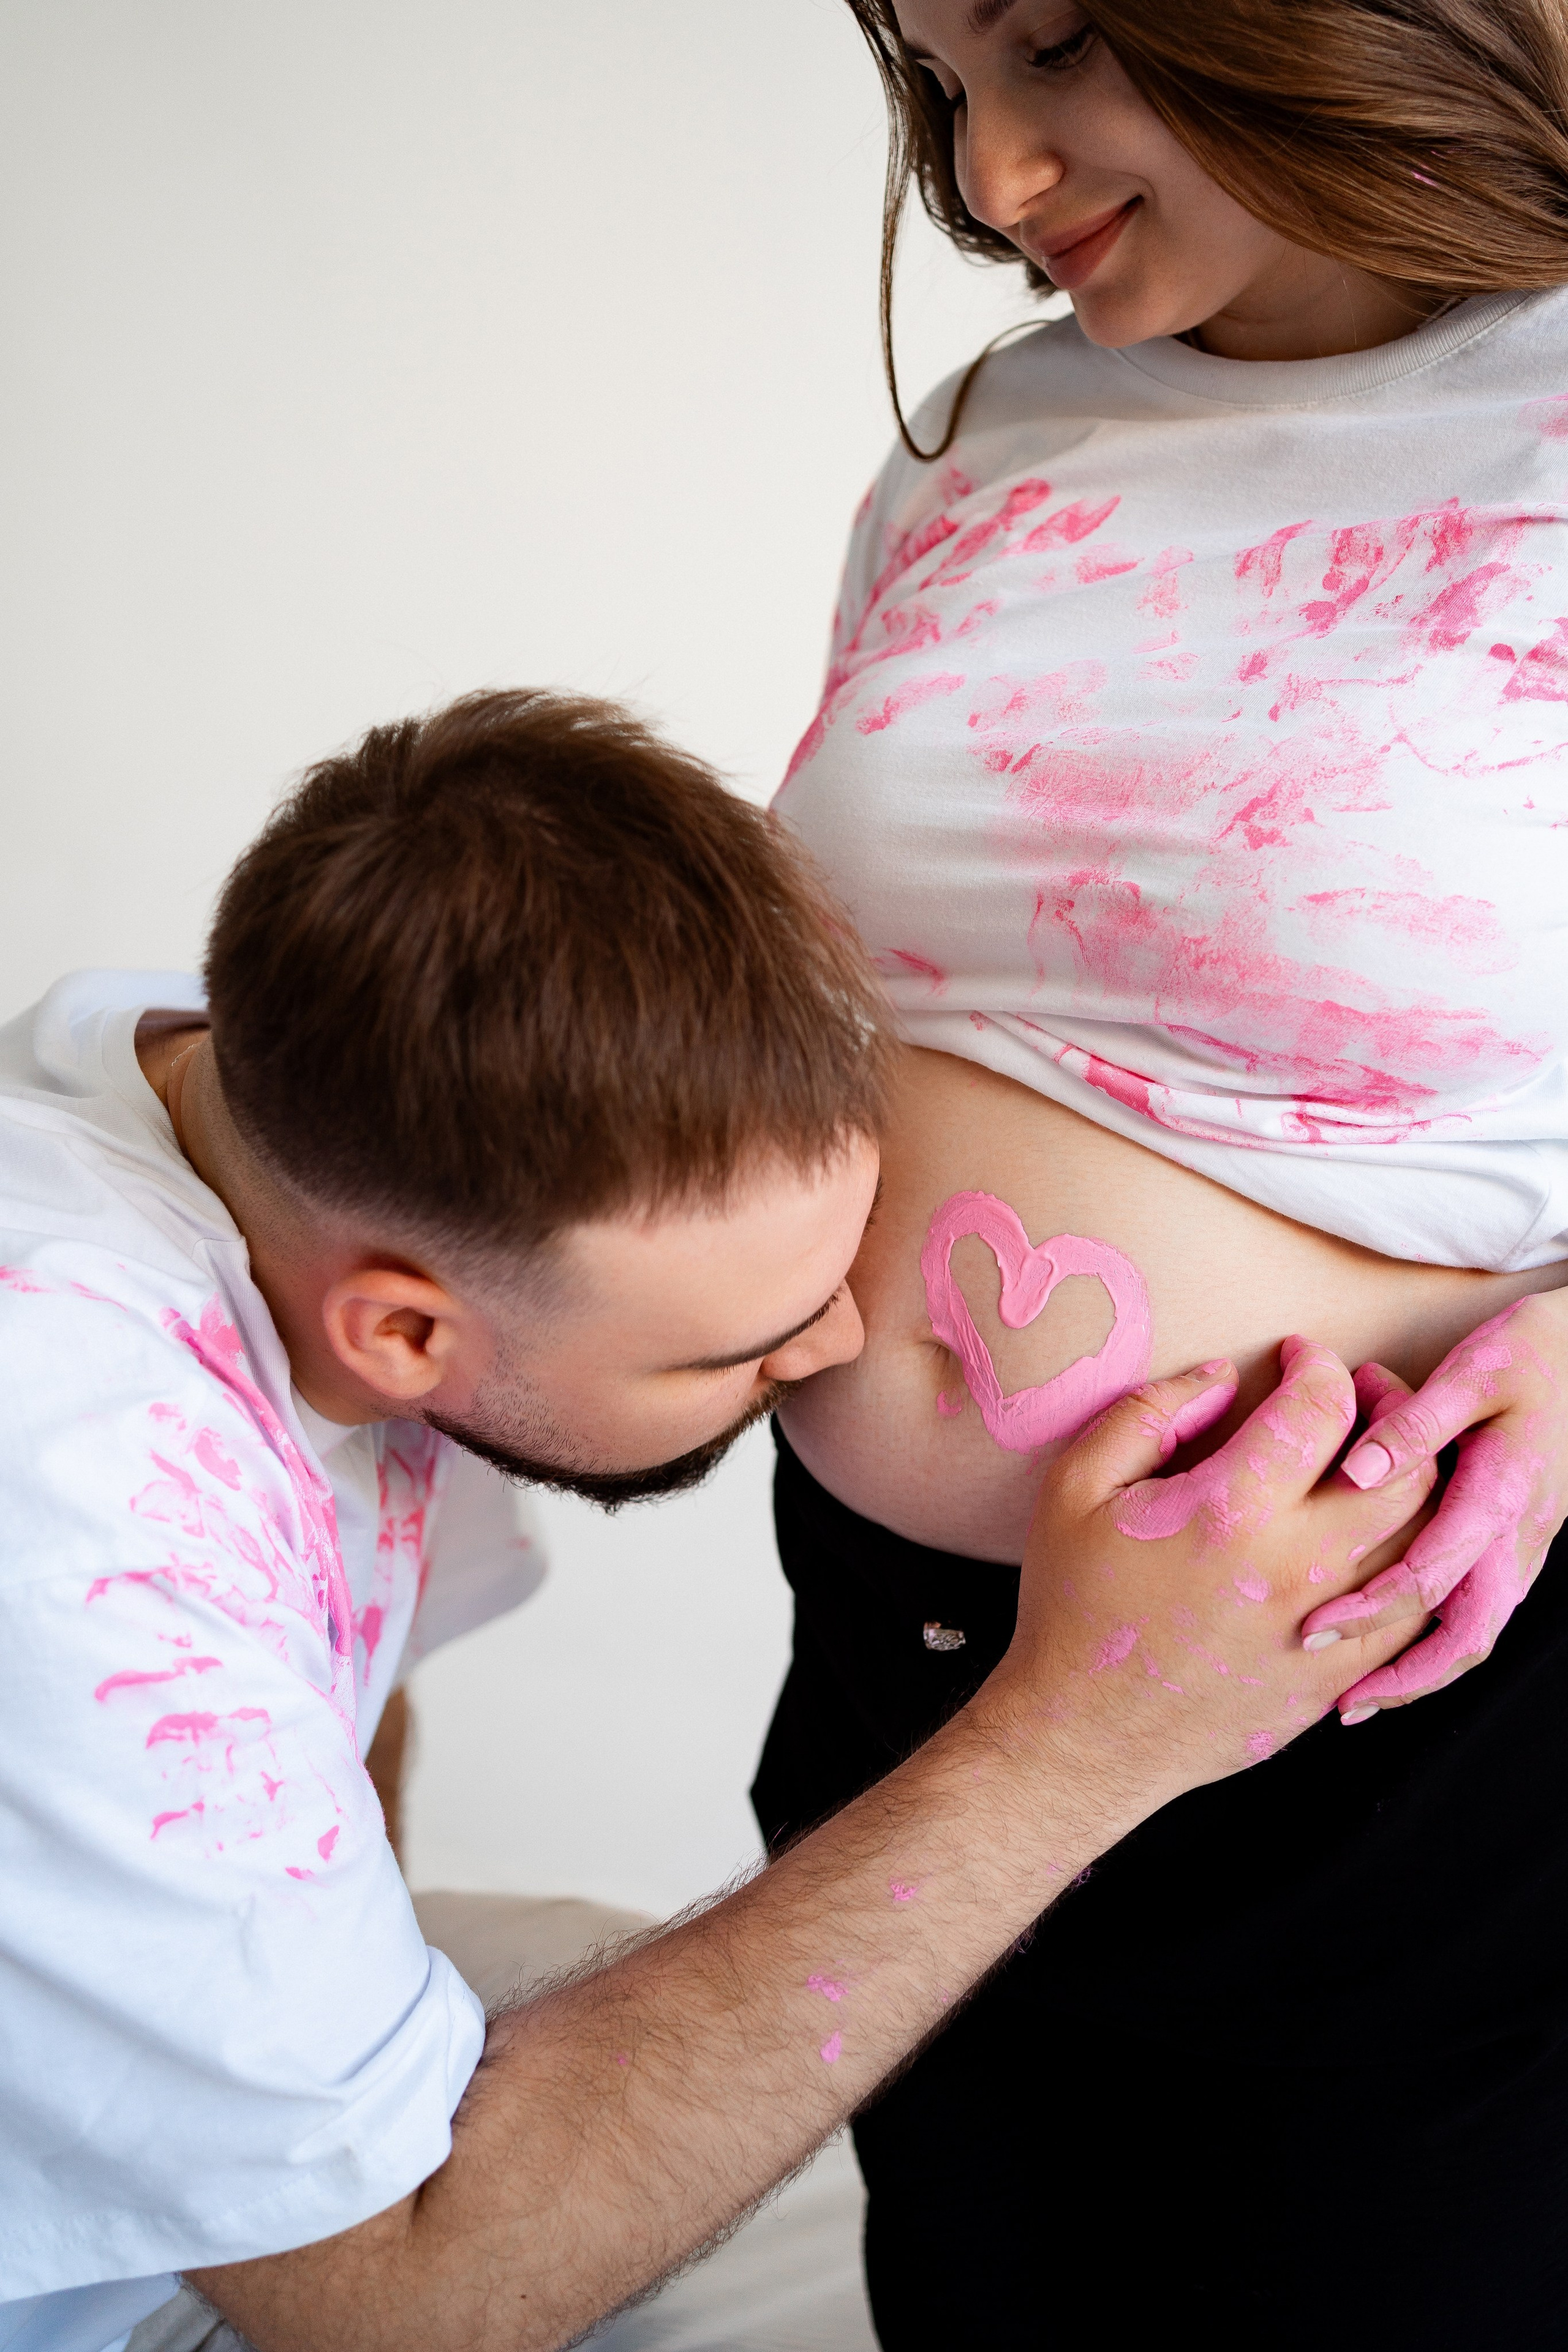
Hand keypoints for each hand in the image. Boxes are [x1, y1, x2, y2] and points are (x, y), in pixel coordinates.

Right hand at [997, 1338, 1437, 1786]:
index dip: (1318, 1362)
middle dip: (1392, 1408)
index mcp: (1230, 1511)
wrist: (1083, 1734)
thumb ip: (1146, 1415)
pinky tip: (1371, 1538)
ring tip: (1371, 1459)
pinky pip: (1412, 1609)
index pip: (1322, 1406)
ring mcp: (1327, 1630)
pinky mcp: (1337, 1677)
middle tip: (1358, 1391)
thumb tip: (1217, 1375)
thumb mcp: (1074, 1489)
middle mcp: (1295, 1568)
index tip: (1297, 1355)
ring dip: (1410, 1483)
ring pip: (1423, 1539)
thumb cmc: (1072, 1606)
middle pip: (1402, 1467)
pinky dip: (1410, 1561)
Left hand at [1298, 1292, 1567, 1711]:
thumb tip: (1355, 1474)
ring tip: (1363, 1697)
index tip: (1312, 1630)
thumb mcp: (1472, 1372)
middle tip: (1341, 1704)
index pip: (1431, 1576)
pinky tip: (1400, 1651)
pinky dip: (1442, 1643)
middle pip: (1468, 1635)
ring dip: (1424, 1672)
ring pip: (1480, 1631)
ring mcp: (1527, 1545)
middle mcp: (1519, 1536)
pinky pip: (1485, 1610)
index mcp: (1500, 1497)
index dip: (1370, 1611)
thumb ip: (1414, 1423)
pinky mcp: (1521, 1542)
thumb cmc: (1530, 1352)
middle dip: (1405, 1678)